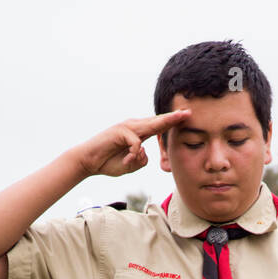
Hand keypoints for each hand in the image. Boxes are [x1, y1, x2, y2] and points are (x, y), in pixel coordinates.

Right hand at [75, 109, 192, 177]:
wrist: (89, 161)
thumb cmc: (109, 163)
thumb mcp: (130, 165)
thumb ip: (141, 160)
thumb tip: (144, 152)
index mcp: (139, 134)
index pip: (158, 127)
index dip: (172, 123)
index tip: (186, 119)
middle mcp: (134, 127)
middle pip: (157, 122)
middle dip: (173, 117)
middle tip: (188, 112)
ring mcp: (127, 127)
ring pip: (149, 125)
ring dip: (165, 122)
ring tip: (180, 117)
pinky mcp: (119, 131)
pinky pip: (135, 143)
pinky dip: (133, 155)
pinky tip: (126, 161)